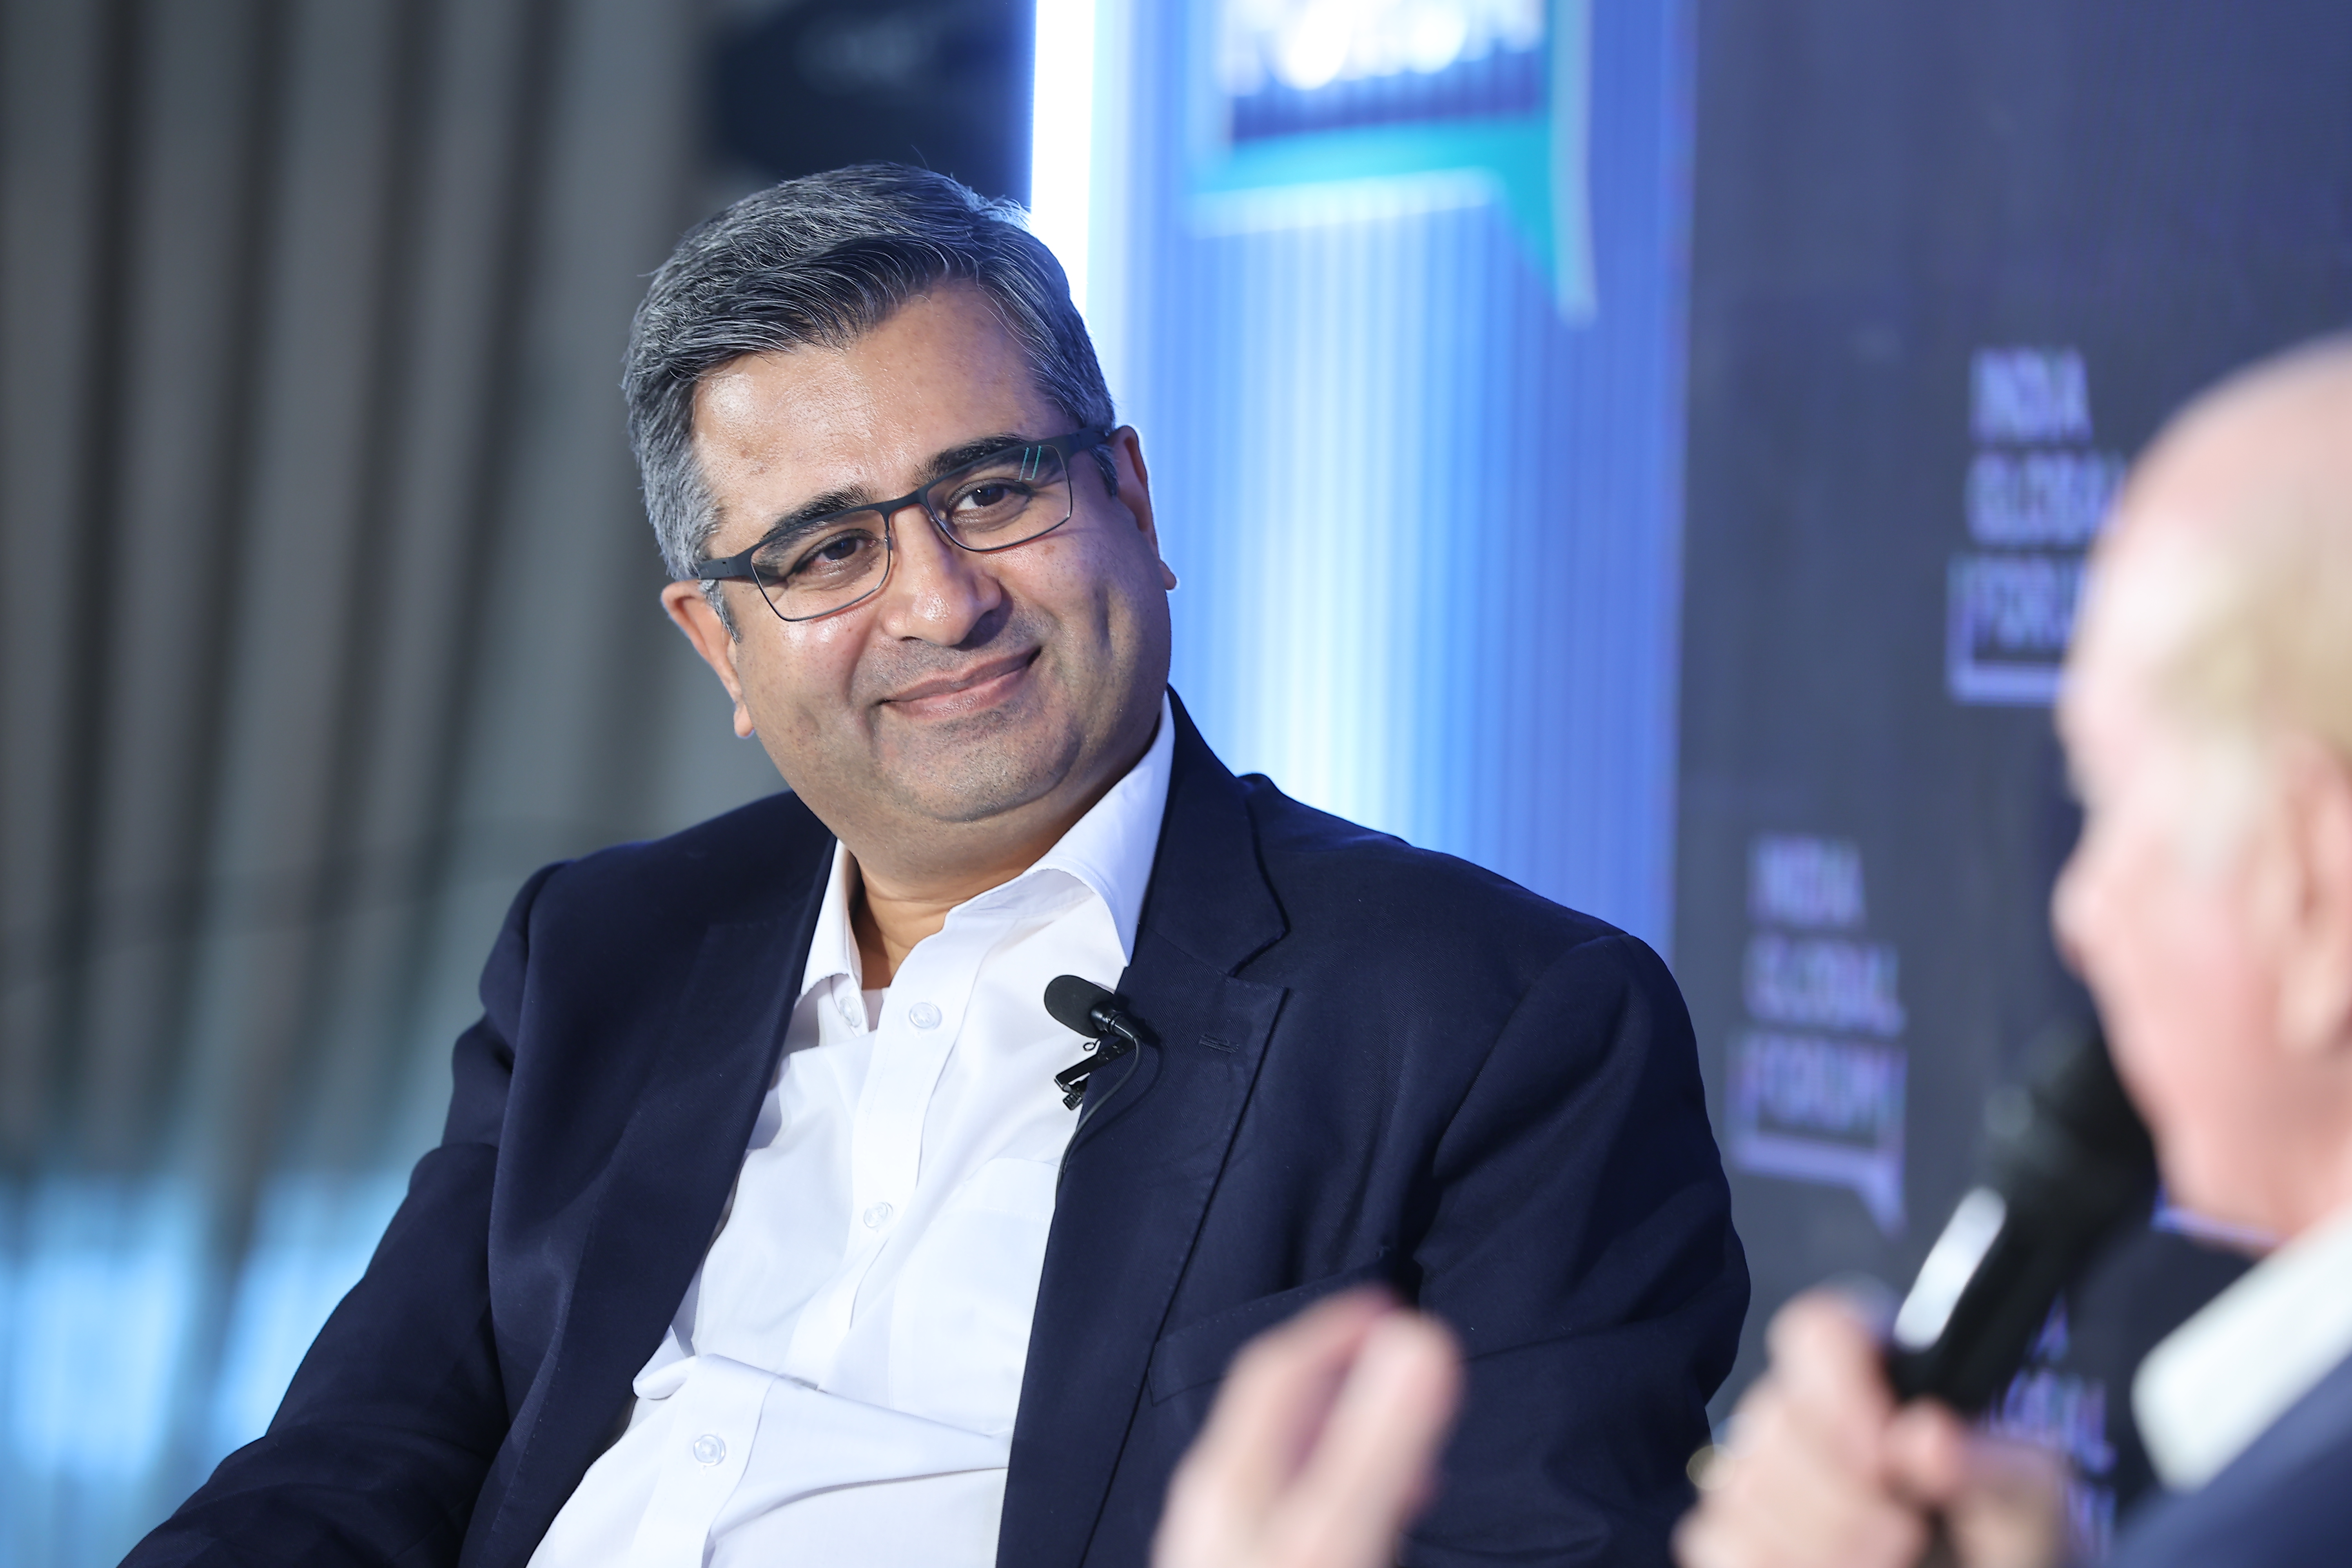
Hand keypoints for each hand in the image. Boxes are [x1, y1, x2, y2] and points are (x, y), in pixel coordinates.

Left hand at [1153, 1289, 1462, 1567]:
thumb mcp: (1333, 1530)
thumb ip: (1375, 1441)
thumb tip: (1418, 1343)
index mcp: (1230, 1477)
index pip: (1278, 1368)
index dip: (1335, 1325)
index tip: (1387, 1302)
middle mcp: (1215, 1506)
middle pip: (1277, 1413)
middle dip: (1342, 1376)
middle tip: (1399, 1360)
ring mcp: (1221, 1545)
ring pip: (1283, 1464)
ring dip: (1342, 1436)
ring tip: (1398, 1437)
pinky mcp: (1241, 1566)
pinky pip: (1286, 1510)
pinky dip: (1333, 1489)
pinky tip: (1364, 1518)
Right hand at [1673, 1290, 2066, 1567]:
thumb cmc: (2011, 1538)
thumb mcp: (2033, 1498)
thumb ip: (1994, 1463)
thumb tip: (1923, 1436)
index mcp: (1877, 1372)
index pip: (1820, 1329)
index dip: (1839, 1388)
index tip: (1884, 1457)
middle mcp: (1807, 1410)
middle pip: (1776, 1421)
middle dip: (1842, 1499)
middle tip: (1907, 1536)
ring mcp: (1761, 1472)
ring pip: (1741, 1487)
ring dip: (1818, 1546)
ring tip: (1885, 1565)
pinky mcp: (1734, 1531)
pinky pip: (1716, 1539)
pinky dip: (1770, 1566)